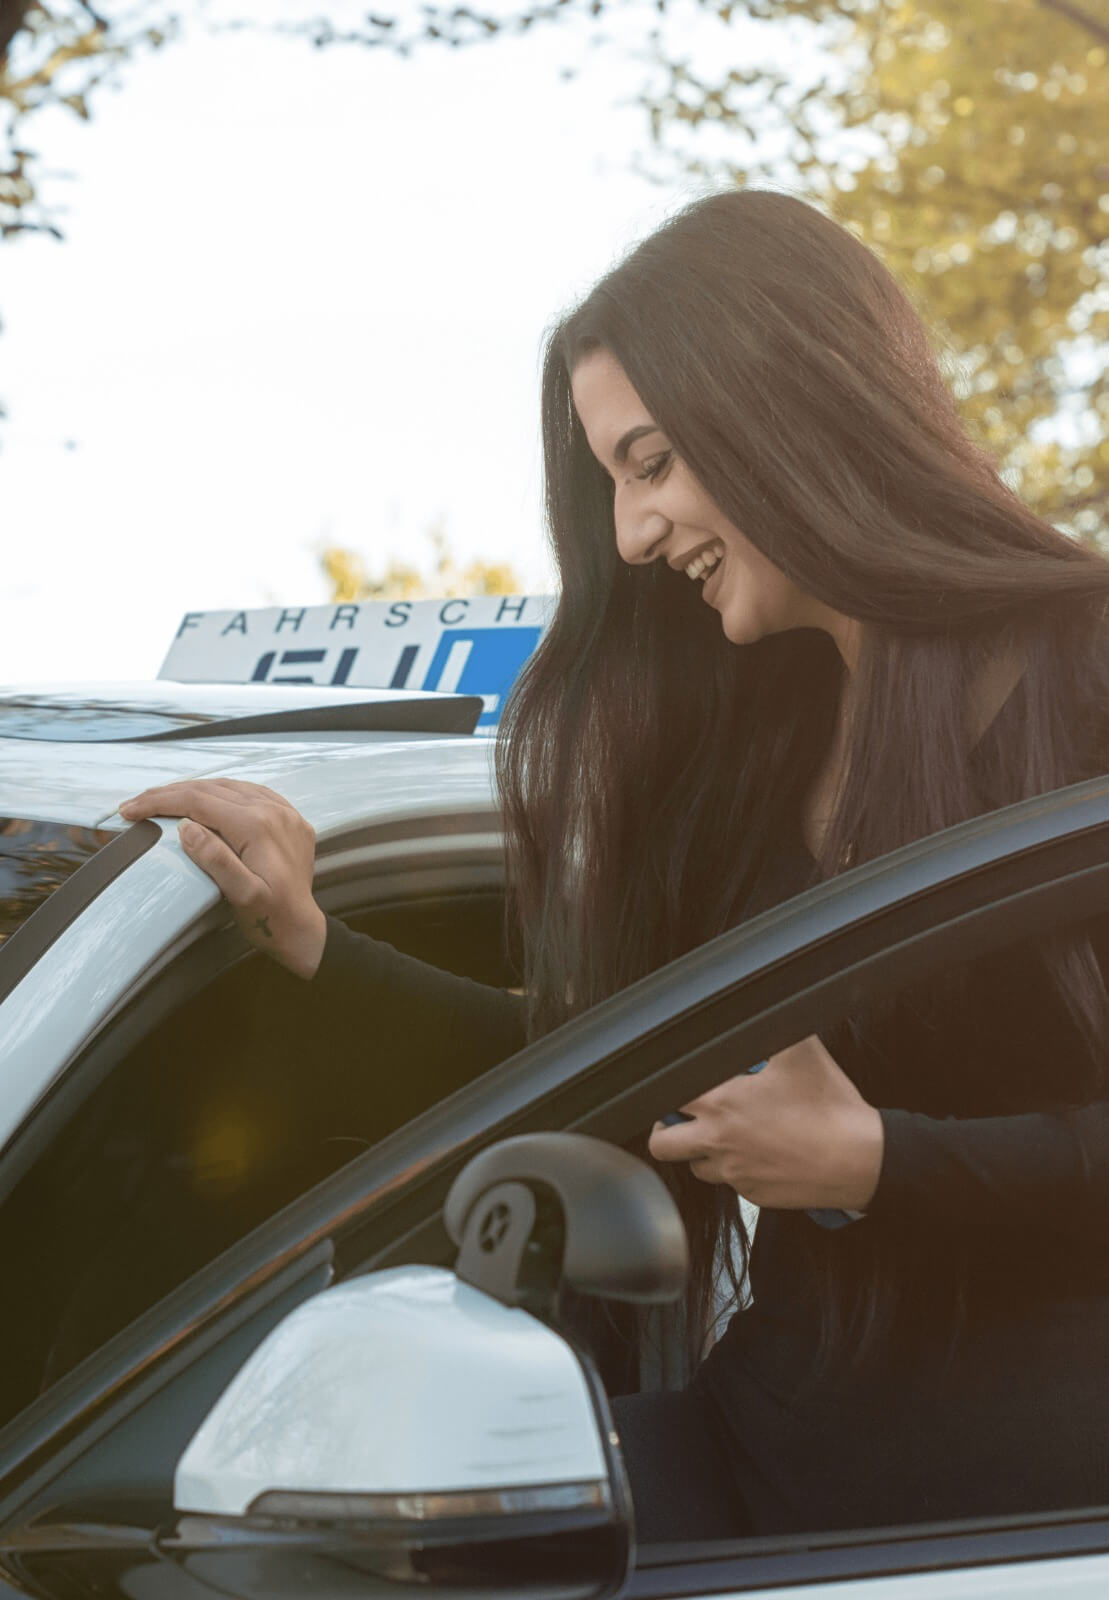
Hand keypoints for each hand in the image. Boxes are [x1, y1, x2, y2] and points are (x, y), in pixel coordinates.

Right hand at [119, 780, 326, 978]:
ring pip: (230, 786)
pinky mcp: (290, 819)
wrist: (303, 929)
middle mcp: (273, 811)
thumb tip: (186, 827)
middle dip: (169, 794)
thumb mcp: (241, 895)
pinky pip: (252, 792)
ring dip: (194, 790)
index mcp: (257, 826)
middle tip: (137, 803)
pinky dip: (224, 792)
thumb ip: (215, 859)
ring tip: (164, 799)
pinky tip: (208, 796)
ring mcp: (284, 812)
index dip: (160, 803)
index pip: (198, 802)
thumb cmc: (271, 917)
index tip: (130, 810)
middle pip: (211, 789)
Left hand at [648, 1035, 883, 1211]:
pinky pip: (730, 1184)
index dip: (669, 1088)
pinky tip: (757, 1153)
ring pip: (695, 1167)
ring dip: (701, 1152)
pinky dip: (735, 1170)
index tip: (680, 1084)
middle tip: (685, 1117)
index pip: (666, 1097)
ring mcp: (735, 1174)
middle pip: (661, 1144)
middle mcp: (720, 1142)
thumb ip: (771, 1027)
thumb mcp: (801, 1050)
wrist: (861, 1160)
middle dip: (666, 1128)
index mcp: (723, 1104)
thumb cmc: (831, 1108)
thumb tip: (761, 1009)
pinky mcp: (753, 1195)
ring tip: (725, 1134)